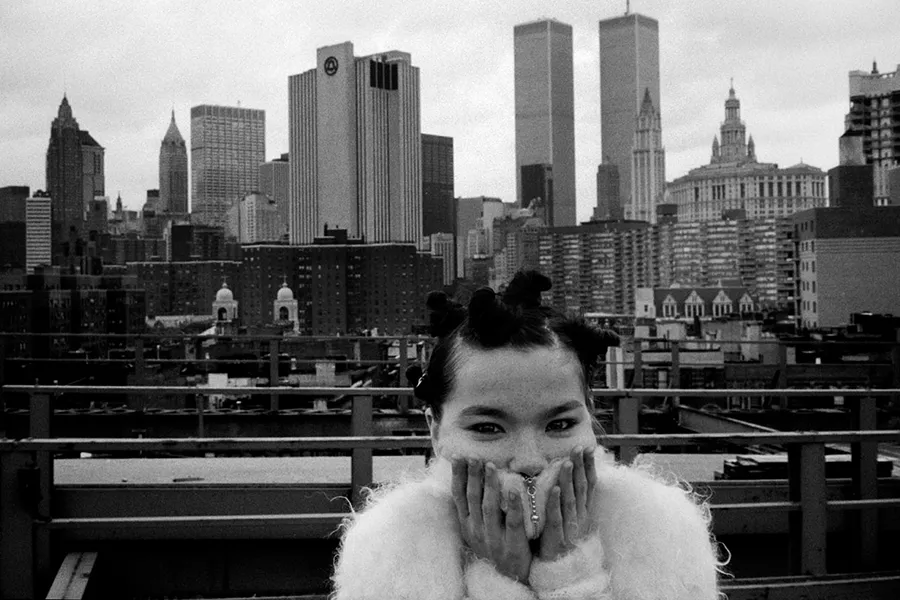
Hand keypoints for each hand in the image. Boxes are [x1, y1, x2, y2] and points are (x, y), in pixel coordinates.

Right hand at [452, 458, 531, 582]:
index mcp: (467, 525)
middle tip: (474, 457)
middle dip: (472, 476)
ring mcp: (493, 538)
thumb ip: (475, 508)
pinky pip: (512, 522)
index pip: (459, 496)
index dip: (458, 476)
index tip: (458, 457)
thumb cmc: (495, 547)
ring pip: (489, 507)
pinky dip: (513, 505)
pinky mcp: (512, 546)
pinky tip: (515, 490)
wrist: (508, 579)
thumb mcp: (478, 530)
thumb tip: (473, 479)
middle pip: (472, 498)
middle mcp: (476, 530)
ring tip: (491, 466)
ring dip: (490, 485)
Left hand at [538, 446, 597, 560]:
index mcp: (584, 510)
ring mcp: (570, 526)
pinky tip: (554, 489)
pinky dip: (556, 502)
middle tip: (579, 447)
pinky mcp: (557, 536)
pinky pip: (557, 516)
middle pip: (581, 487)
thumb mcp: (572, 517)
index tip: (588, 448)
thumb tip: (571, 475)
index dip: (589, 466)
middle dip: (581, 466)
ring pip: (570, 499)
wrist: (562, 570)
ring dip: (569, 480)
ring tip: (567, 462)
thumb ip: (572, 498)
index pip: (588, 484)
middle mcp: (580, 516)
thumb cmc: (563, 539)